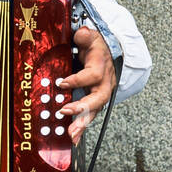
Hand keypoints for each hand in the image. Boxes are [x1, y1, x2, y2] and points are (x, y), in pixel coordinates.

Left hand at [55, 26, 116, 145]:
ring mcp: (100, 94)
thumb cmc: (97, 47)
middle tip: (66, 112)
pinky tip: (73, 138)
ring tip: (71, 134)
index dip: (78, 79)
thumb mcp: (92, 37)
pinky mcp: (95, 102)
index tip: (62, 82)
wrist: (110, 54)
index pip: (92, 75)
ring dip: (82, 124)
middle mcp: (104, 83)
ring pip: (94, 111)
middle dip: (83, 107)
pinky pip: (89, 116)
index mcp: (101, 67)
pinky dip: (82, 128)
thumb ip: (86, 36)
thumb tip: (82, 33)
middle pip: (98, 98)